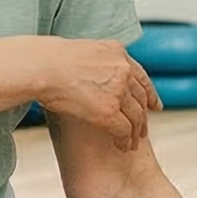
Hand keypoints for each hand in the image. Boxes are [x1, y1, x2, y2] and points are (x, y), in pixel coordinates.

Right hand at [38, 38, 161, 151]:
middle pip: (141, 98)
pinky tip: (122, 146)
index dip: (150, 94)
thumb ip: (97, 62)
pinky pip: (124, 129)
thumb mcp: (82, 51)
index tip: (154, 105)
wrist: (41, 66)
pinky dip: (125, 140)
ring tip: (133, 143)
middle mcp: (123, 70)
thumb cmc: (49, 60)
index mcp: (117, 53)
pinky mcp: (109, 111)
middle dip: (144, 116)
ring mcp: (118, 91)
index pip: (141, 77)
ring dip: (136, 132)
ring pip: (136, 116)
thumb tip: (93, 72)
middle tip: (143, 129)